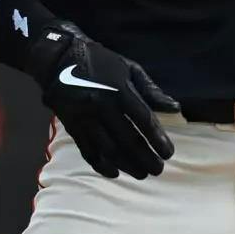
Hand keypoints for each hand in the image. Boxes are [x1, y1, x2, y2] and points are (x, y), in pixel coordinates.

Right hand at [25, 21, 178, 179]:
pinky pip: (87, 151)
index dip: (157, 139)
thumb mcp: (129, 68)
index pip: (143, 120)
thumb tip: (175, 108)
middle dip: (145, 158)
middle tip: (158, 169)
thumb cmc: (100, 62)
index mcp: (119, 90)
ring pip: (108, 149)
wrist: (59, 59)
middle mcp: (102, 106)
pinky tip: (115, 172)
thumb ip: (152, 90)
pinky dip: (101, 165)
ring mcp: (85, 118)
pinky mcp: (72, 127)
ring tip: (142, 174)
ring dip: (127, 165)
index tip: (169, 153)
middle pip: (127, 139)